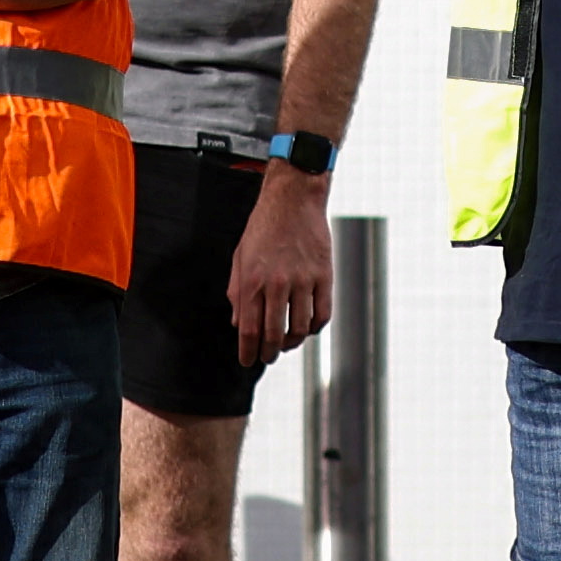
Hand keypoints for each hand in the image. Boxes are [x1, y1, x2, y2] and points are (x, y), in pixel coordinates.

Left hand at [225, 164, 338, 365]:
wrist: (293, 199)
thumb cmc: (263, 227)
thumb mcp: (240, 256)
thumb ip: (237, 291)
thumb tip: (239, 323)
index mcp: (252, 279)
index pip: (249, 329)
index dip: (248, 351)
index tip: (248, 361)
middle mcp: (277, 283)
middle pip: (274, 334)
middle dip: (269, 353)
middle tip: (268, 357)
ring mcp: (303, 280)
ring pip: (300, 328)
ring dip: (292, 343)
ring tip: (287, 343)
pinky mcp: (324, 276)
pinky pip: (323, 314)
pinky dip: (315, 328)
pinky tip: (307, 327)